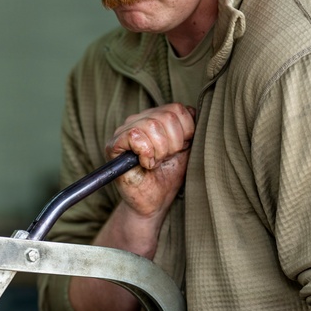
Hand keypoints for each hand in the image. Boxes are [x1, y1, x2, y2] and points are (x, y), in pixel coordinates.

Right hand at [106, 103, 195, 217]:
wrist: (154, 202)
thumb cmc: (168, 177)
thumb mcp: (186, 149)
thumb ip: (190, 129)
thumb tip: (195, 113)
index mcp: (156, 117)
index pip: (177, 109)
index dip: (185, 132)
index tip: (178, 150)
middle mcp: (139, 119)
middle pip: (166, 116)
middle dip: (173, 144)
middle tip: (165, 159)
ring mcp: (125, 130)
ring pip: (152, 125)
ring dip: (159, 151)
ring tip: (155, 162)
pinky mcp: (114, 145)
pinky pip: (135, 136)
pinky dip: (146, 154)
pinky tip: (145, 164)